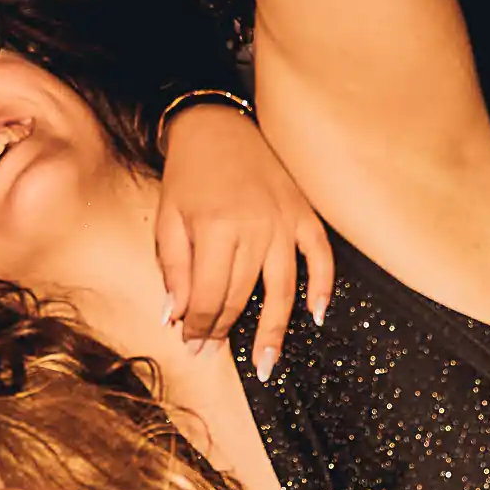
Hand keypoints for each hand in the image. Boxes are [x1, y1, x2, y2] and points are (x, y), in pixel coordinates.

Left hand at [154, 101, 333, 375]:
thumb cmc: (188, 176)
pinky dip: (322, 286)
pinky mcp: (304, 213)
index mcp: (215, 228)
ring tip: (267, 363)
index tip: (191, 345)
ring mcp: (284, 221)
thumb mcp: (168, 219)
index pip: (209, 295)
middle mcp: (254, 227)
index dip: (199, 326)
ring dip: (274, 330)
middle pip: (242, 296)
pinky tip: (317, 314)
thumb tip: (175, 318)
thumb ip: (173, 270)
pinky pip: (321, 256)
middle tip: (212, 353)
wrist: (217, 125)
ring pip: (281, 288)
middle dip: (224, 330)